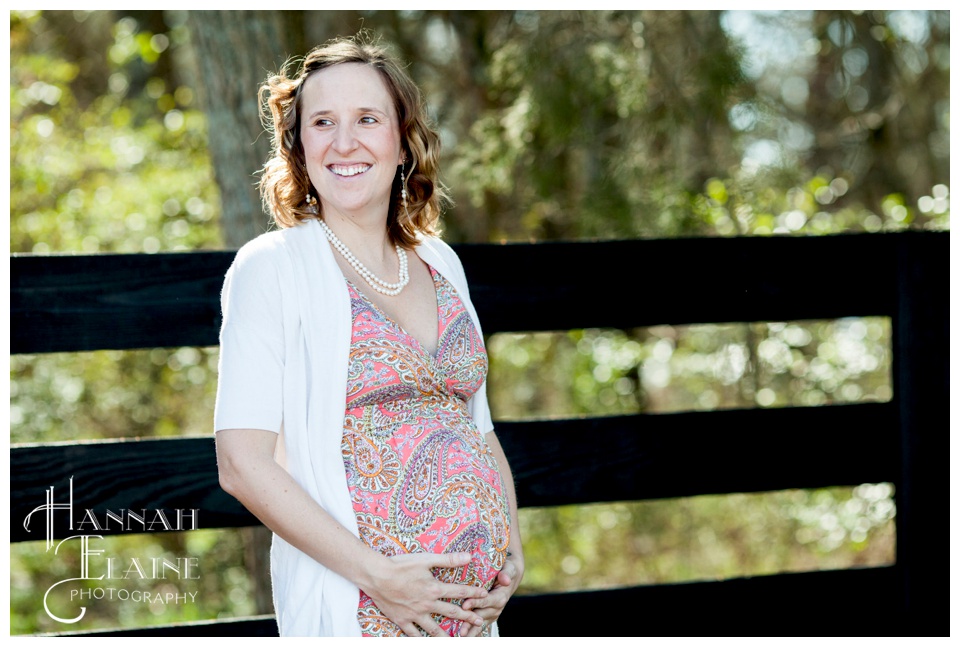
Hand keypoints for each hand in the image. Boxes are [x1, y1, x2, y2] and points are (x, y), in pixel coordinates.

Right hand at [363, 551, 487, 636]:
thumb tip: (469, 556)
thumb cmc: (401, 565)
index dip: (473, 593)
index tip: (485, 595)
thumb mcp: (426, 559)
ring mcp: (415, 615)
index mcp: (434, 588)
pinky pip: (413, 634)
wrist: (377, 576)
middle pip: (451, 612)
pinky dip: (421, 639)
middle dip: (468, 617)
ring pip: (434, 629)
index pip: (459, 592)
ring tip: (457, 640)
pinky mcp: (402, 620)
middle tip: (480, 622)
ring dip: (447, 636)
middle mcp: (427, 604)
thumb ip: (448, 559)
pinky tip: (427, 642)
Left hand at [459, 552, 523, 636]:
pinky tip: (460, 636)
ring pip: (479, 624)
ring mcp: (492, 614)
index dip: (476, 603)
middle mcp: (496, 608)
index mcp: (500, 597)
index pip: (486, 601)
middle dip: (470, 623)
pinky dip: (471, 632)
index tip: (464, 605)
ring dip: (469, 631)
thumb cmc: (507, 570)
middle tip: (460, 631)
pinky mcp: (487, 616)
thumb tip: (505, 580)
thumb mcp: (509, 569)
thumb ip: (506, 574)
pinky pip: (479, 625)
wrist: (510, 577)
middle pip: (481, 616)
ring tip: (459, 637)